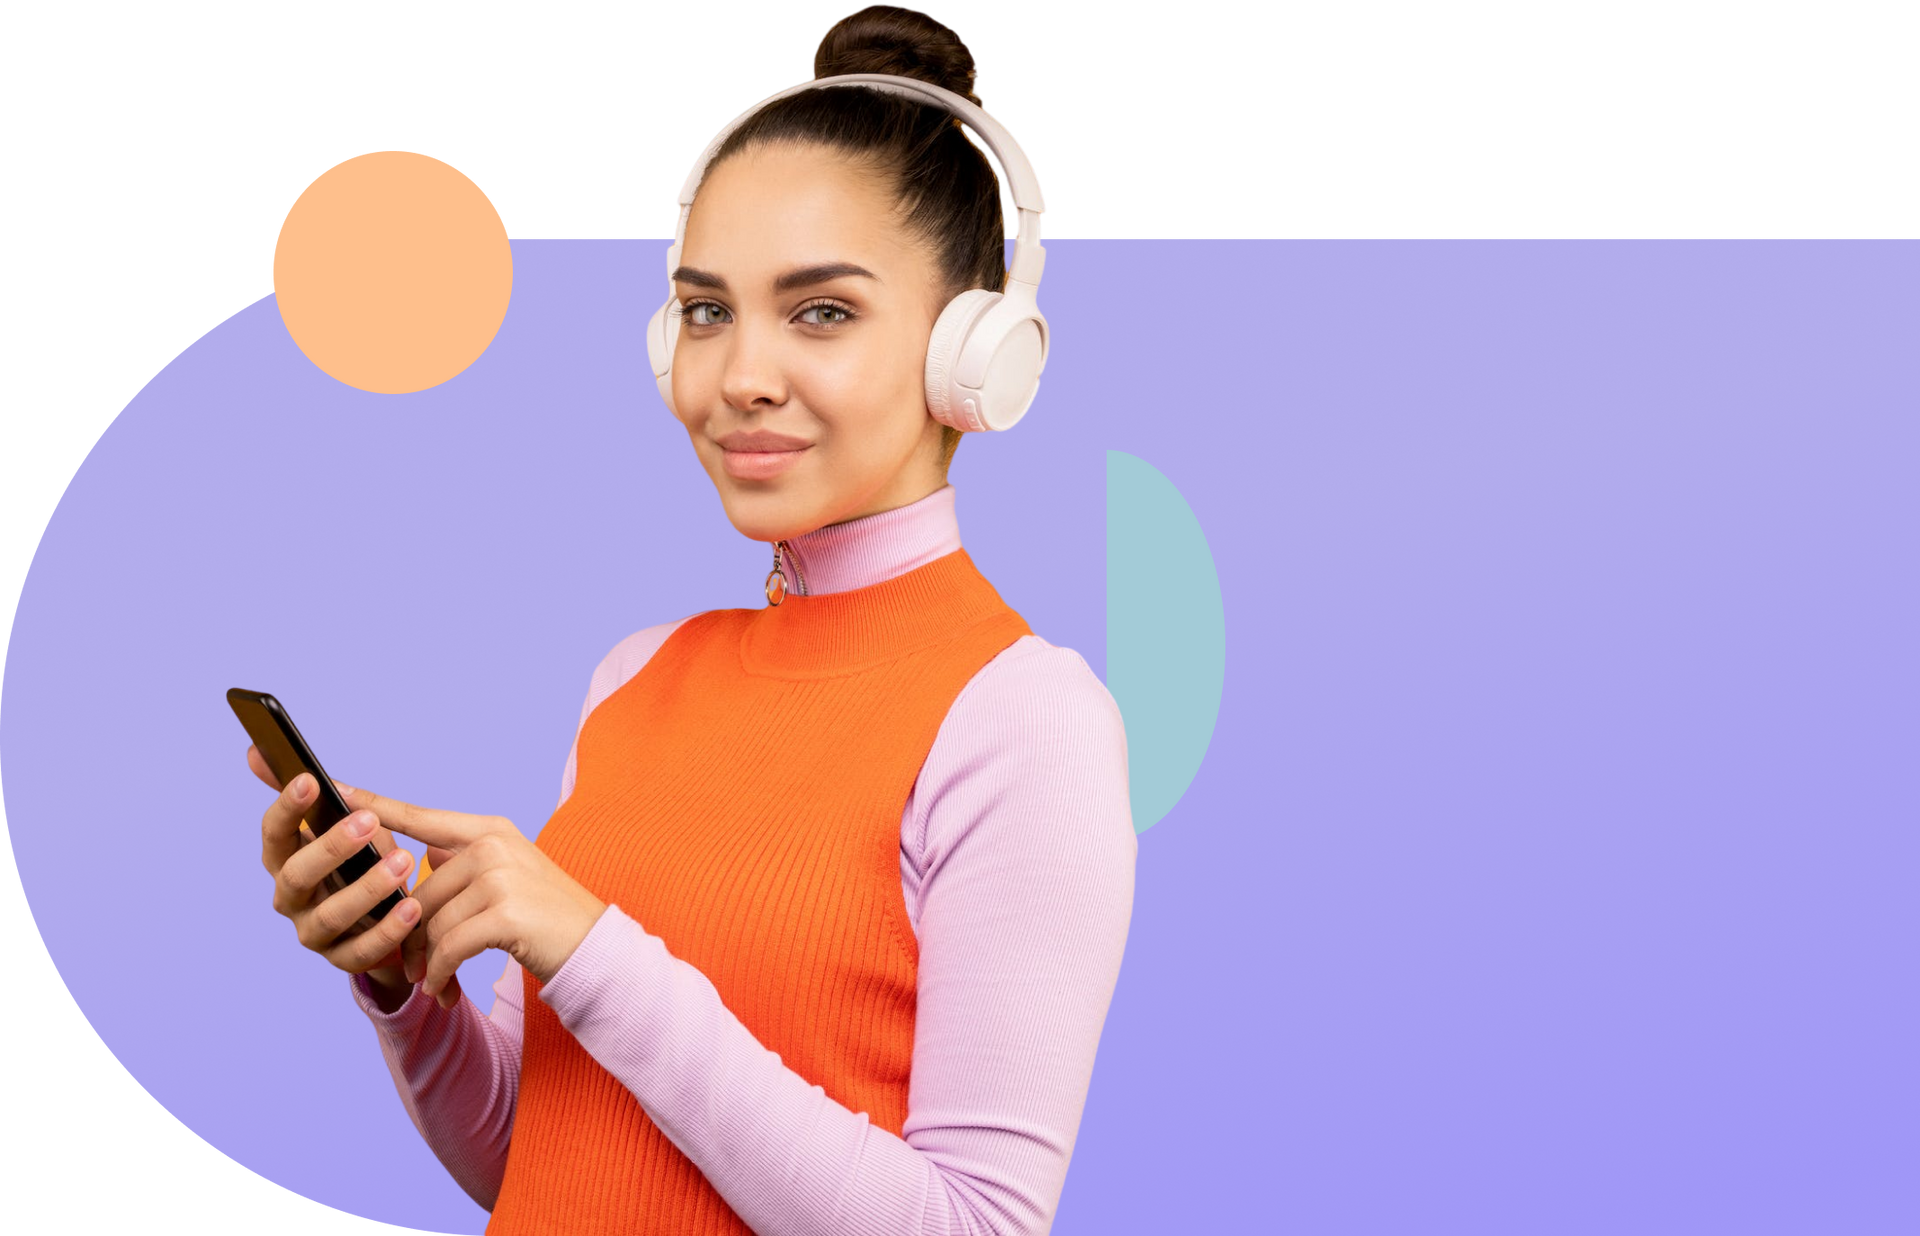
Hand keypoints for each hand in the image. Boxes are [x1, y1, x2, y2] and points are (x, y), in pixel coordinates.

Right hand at [251, 744, 442, 985]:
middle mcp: (291, 898)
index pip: (274, 834)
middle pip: (297, 875)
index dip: (287, 808)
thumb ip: (312, 795)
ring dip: (366, 888)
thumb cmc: (359, 859)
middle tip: (368, 820)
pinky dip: (388, 929)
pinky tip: (414, 907)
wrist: (381, 916)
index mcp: (285, 860)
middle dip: (331, 847)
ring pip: (330, 916)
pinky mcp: (342, 960)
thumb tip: (257, 750)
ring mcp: (312, 932)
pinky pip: (361, 950)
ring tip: (404, 861)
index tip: (310, 779)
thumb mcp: (341, 824)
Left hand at [349, 789, 608, 1009]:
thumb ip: (464, 860)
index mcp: (489, 830)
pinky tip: (444, 990)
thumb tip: (424, 854)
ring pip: (432, 923)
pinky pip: (449, 948)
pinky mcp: (505, 914)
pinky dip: (441, 974)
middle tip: (413, 970)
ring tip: (434, 983)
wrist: (594, 948)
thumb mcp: (508, 875)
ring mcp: (501, 877)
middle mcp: (494, 845)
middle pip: (421, 892)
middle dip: (411, 937)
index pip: (420, 817)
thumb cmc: (546, 916)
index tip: (335, 787)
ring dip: (427, 962)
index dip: (375, 805)